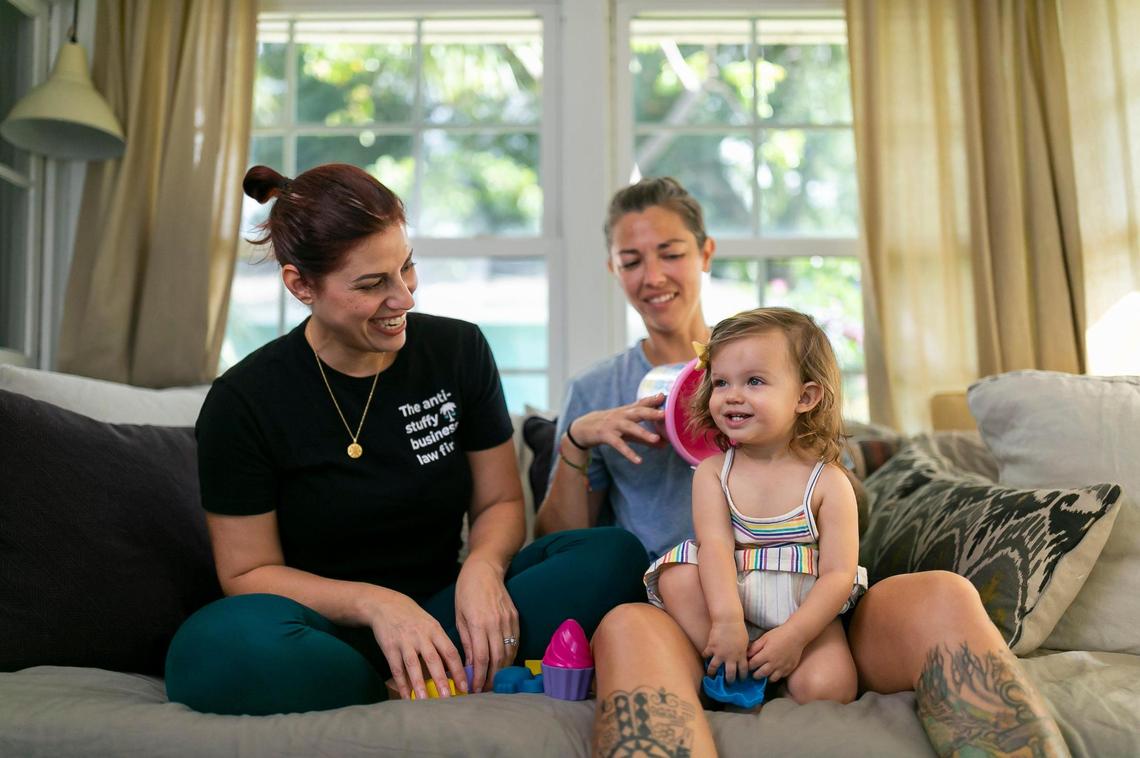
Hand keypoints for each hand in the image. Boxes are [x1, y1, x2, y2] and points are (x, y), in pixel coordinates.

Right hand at [366, 588, 466, 700]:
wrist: (386, 605)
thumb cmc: (413, 618)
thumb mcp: (430, 625)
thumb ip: (441, 644)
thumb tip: (453, 669)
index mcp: (435, 630)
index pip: (450, 652)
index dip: (458, 670)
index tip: (465, 686)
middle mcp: (421, 635)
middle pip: (433, 659)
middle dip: (441, 679)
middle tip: (448, 697)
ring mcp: (404, 641)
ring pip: (413, 664)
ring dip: (419, 683)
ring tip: (424, 701)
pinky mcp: (389, 647)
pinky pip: (396, 668)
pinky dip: (401, 684)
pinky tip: (406, 697)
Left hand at [454, 557, 518, 691]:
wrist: (485, 570)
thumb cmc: (466, 592)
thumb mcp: (460, 617)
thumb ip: (467, 642)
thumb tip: (471, 665)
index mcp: (479, 623)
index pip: (482, 658)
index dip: (480, 676)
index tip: (474, 688)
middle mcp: (496, 623)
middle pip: (498, 659)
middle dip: (492, 678)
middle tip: (485, 690)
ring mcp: (508, 620)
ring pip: (509, 652)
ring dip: (503, 670)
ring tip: (494, 681)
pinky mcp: (515, 617)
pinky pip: (515, 642)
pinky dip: (510, 656)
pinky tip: (503, 664)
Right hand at [568, 393, 666, 463]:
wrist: (583, 428)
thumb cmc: (610, 427)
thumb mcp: (626, 430)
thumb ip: (645, 436)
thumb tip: (664, 444)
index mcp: (627, 411)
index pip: (642, 403)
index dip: (653, 400)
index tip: (666, 397)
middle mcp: (621, 415)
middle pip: (638, 412)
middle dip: (651, 412)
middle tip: (664, 414)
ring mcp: (613, 425)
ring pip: (630, 427)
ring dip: (643, 432)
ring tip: (656, 439)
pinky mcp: (606, 435)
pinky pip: (619, 445)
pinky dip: (628, 452)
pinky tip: (638, 460)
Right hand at [703, 619, 749, 683]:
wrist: (728, 621)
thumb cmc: (739, 629)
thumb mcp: (745, 642)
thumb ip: (743, 651)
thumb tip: (744, 657)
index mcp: (741, 656)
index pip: (743, 670)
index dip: (742, 676)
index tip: (741, 680)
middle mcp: (730, 657)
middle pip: (730, 674)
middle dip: (729, 680)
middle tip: (728, 683)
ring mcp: (719, 653)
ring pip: (714, 668)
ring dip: (712, 673)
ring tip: (711, 676)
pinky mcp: (711, 648)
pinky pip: (706, 655)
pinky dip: (705, 657)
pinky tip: (704, 658)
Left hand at [747, 625, 806, 682]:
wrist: (796, 635)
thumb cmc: (779, 634)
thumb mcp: (764, 638)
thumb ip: (755, 647)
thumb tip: (747, 655)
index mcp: (766, 654)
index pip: (753, 665)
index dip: (749, 666)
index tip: (748, 665)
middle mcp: (774, 663)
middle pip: (760, 674)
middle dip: (755, 674)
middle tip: (754, 672)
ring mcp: (782, 667)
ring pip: (771, 679)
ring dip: (766, 677)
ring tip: (764, 673)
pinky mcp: (789, 669)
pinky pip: (781, 677)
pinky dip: (776, 676)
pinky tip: (774, 671)